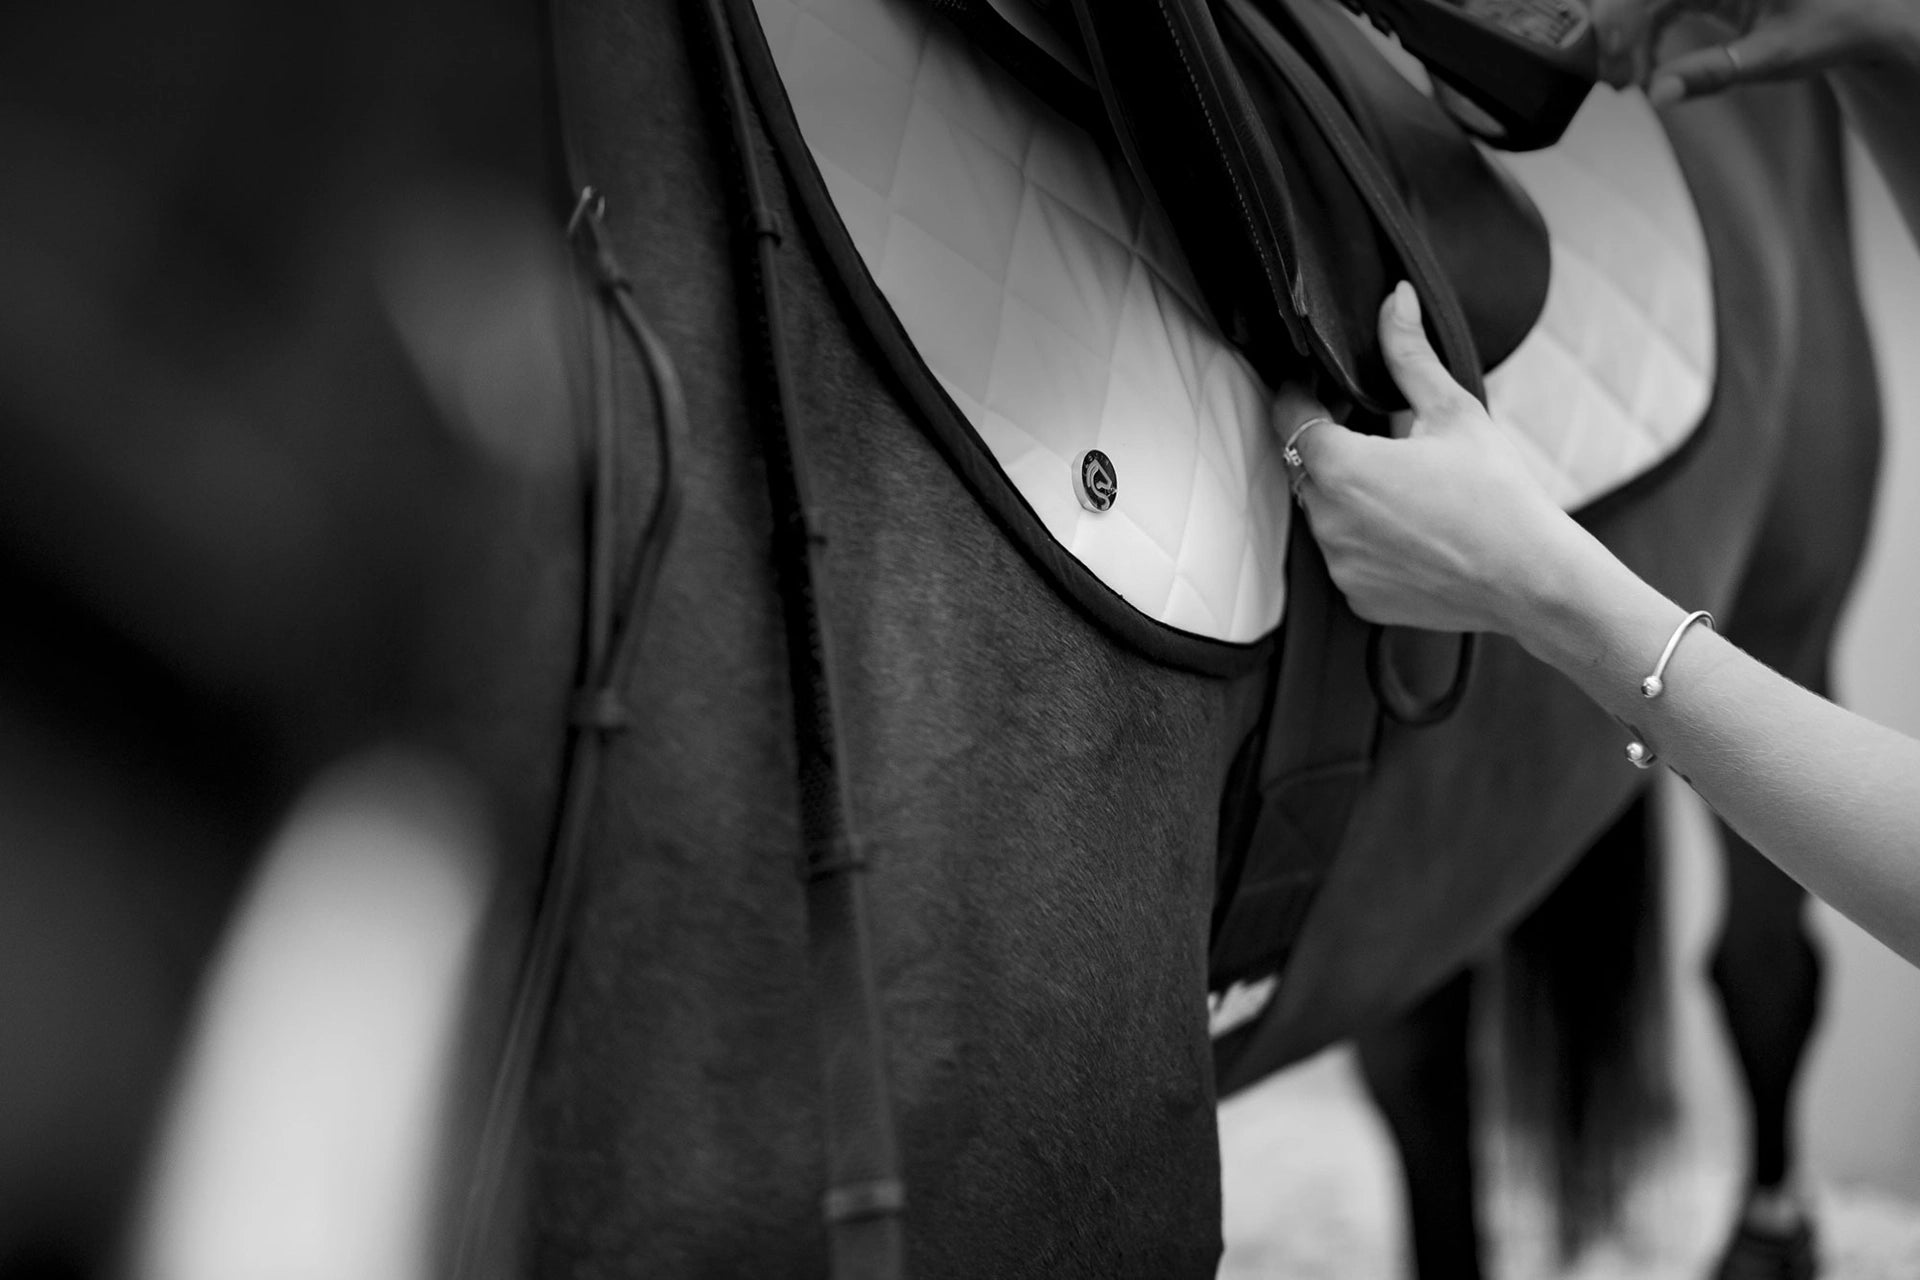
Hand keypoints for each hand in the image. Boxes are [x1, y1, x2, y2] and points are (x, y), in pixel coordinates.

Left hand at [1278, 283, 1588, 635]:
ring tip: (1401, 482)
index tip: (1317, 384)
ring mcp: (1339, 564)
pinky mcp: (1357, 595)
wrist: (1531, 579)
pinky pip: (1346, 556)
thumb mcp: (1453, 411)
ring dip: (1347, 493)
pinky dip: (1366, 538)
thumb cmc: (1497, 493)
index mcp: (1340, 467)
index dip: (1298, 393)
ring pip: (1325, 513)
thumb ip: (1409, 355)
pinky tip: (1410, 527)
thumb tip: (1395, 299)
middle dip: (1329, 443)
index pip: (1288, 416)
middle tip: (1371, 428)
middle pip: (1305, 466)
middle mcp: (1326, 520)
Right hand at [1591, 0, 1919, 104]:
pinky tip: (1644, 70)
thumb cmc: (1830, 27)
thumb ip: (1714, 73)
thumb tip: (1659, 96)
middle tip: (1610, 76)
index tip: (1614, 60)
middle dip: (1614, 28)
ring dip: (1624, 37)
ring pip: (1641, 2)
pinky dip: (1641, 39)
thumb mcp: (1774, 56)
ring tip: (1624, 80)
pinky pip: (1654, 9)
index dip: (1621, 18)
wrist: (1860, 18)